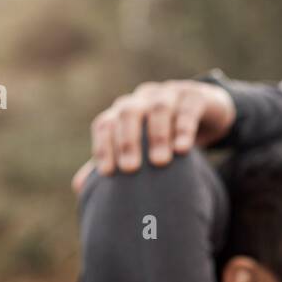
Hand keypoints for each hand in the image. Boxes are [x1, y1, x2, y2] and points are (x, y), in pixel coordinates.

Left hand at [71, 79, 235, 193]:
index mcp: (123, 112)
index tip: (107, 173)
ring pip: (158, 109)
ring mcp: (168, 94)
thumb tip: (79, 187)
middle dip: (127, 141)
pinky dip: (184, 128)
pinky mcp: (194, 96)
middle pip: (127, 113)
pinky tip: (183, 150)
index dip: (103, 146)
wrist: (203, 111)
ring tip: (160, 162)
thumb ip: (112, 162)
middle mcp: (142, 99)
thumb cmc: (162, 134)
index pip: (105, 124)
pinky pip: (187, 109)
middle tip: (131, 168)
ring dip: (157, 135)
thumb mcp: (138, 147)